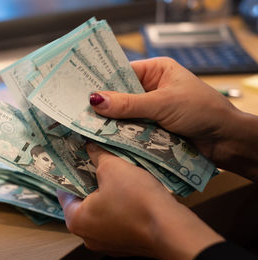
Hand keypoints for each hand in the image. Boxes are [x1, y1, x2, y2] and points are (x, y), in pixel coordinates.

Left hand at [58, 143, 223, 259]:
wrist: (171, 229)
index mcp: (76, 220)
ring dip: (105, 194)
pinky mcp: (126, 245)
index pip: (64, 191)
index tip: (75, 158)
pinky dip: (118, 207)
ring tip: (113, 173)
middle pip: (82, 202)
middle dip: (89, 181)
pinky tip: (128, 192)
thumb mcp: (112, 168)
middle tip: (95, 161)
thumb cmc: (136, 199)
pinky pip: (116, 221)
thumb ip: (97, 156)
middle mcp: (87, 236)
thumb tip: (90, 147)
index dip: (70, 171)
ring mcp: (107, 244)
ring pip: (100, 212)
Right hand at [89, 57, 257, 179]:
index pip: (123, 73)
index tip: (81, 92)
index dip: (103, 82)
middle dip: (106, 106)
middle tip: (80, 113)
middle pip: (121, 96)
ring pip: (125, 115)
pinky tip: (105, 139)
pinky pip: (132, 130)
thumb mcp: (163, 103)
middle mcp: (152, 88)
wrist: (226, 140)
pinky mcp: (153, 129)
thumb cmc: (201, 110)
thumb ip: (129, 104)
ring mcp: (152, 110)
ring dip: (112, 123)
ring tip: (87, 127)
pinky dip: (122, 135)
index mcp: (156, 71)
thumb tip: (96, 100)